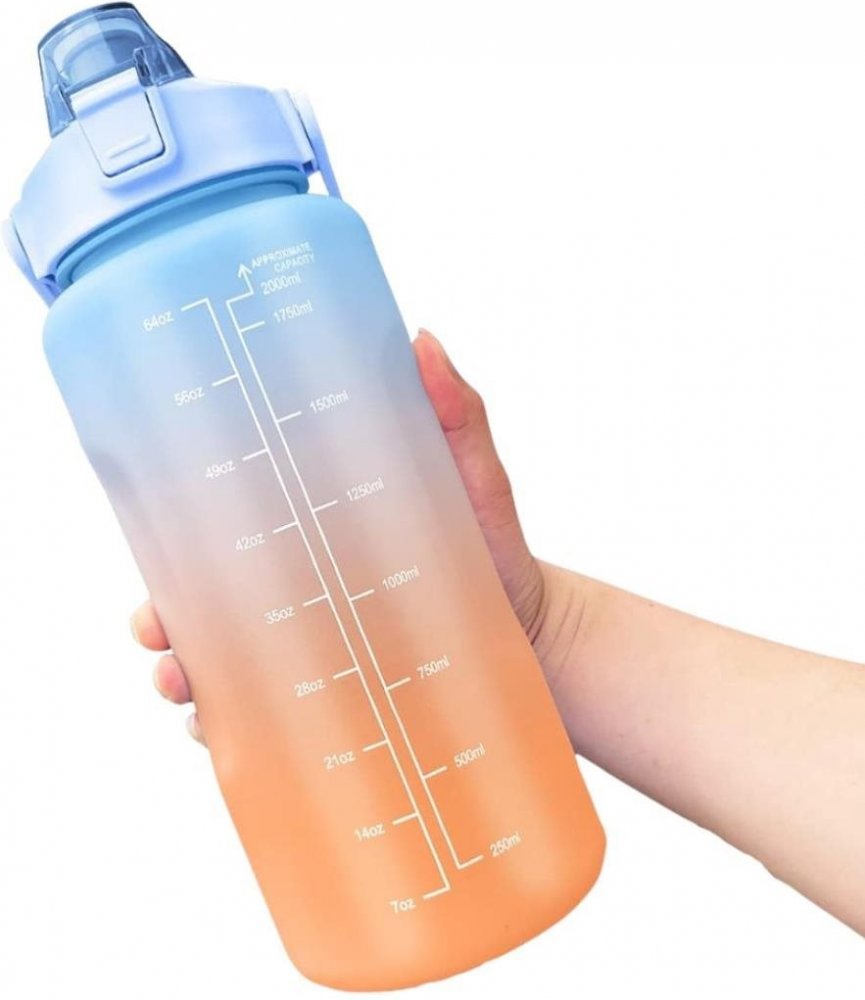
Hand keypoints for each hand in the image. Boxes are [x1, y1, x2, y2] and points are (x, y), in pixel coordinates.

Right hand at [131, 329, 559, 744]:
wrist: (533, 634)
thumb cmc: (495, 549)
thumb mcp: (474, 477)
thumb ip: (453, 414)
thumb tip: (421, 338)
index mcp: (313, 534)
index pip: (226, 533)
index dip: (177, 541)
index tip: (153, 547)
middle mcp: (300, 594)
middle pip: (205, 603)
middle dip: (162, 616)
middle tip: (156, 628)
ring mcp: (312, 652)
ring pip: (221, 666)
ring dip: (182, 675)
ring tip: (183, 685)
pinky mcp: (332, 703)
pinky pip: (263, 721)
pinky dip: (228, 728)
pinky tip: (219, 732)